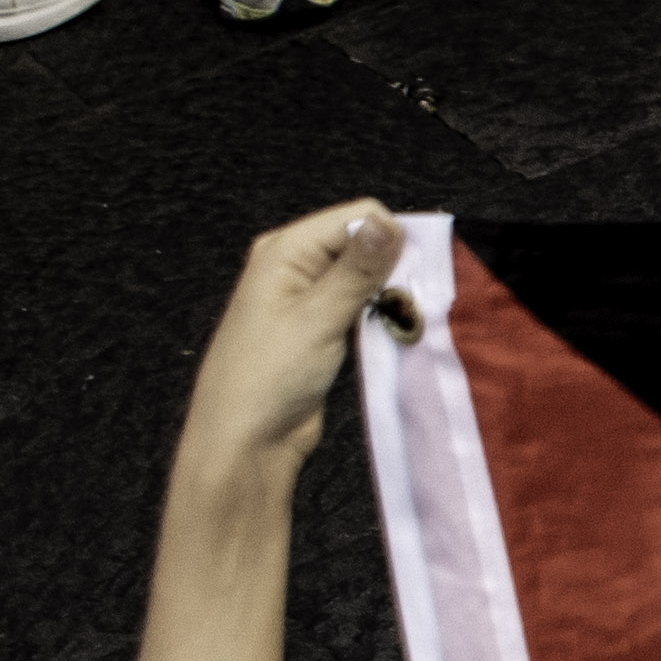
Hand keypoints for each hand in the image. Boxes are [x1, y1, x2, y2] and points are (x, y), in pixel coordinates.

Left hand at [183, 197, 408, 481]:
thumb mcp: (317, 318)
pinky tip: (393, 337)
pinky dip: (382, 318)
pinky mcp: (321, 328)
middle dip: (396, 269)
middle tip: (412, 306)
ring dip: (392, 298)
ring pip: (369, 279)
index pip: (358, 217)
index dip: (392, 239)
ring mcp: (309, 298)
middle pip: (365, 245)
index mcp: (286, 249)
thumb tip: (389, 222)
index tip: (416, 277)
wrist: (245, 442)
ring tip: (405, 325)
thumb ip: (357, 269)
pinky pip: (362, 307)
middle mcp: (296, 265)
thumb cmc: (269, 376)